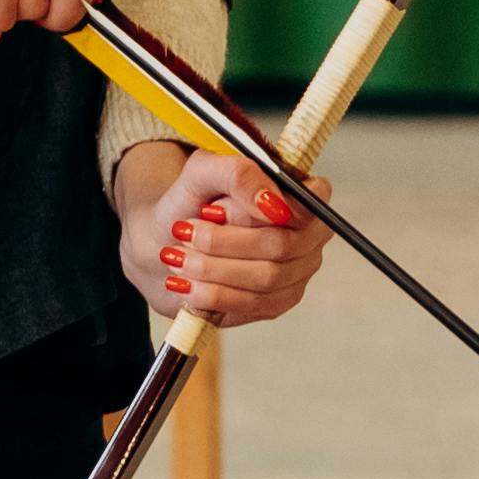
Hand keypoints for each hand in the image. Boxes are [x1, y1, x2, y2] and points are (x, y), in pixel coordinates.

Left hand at [115, 140, 326, 331]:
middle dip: (225, 241)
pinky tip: (186, 283)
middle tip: (185, 231)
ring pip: (266, 277)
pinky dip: (213, 294)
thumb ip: (238, 174)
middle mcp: (307, 234)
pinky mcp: (277, 303)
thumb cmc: (190, 202)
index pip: (313, 199)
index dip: (276, 207)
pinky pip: (253, 305)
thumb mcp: (202, 173)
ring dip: (213, 268)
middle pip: (282, 244)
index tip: (222, 209)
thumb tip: (270, 202)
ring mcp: (296, 272)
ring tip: (178, 256)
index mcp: (299, 193)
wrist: (166, 240)